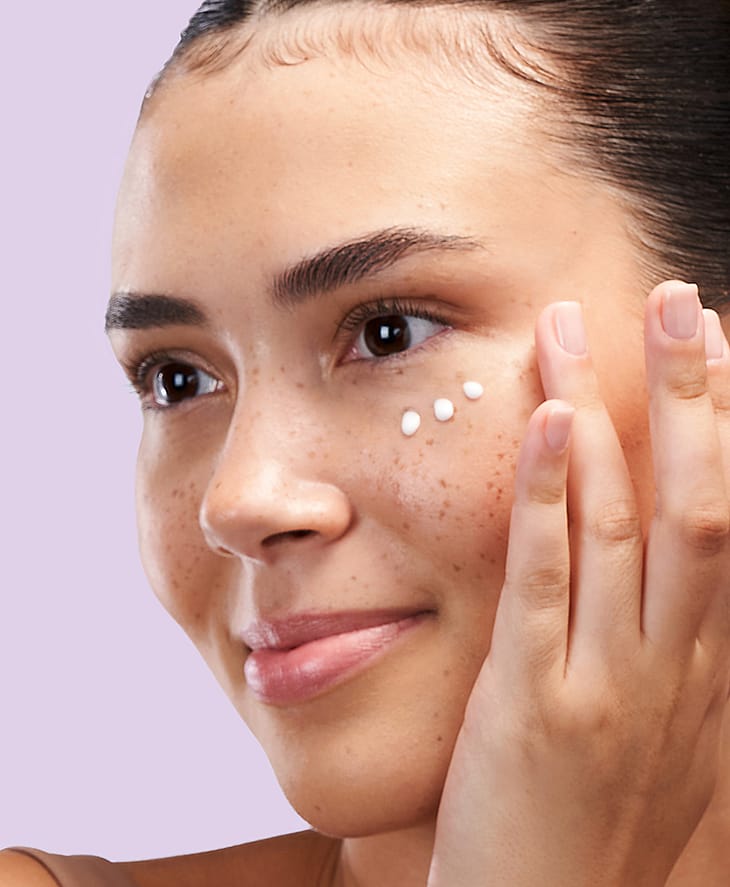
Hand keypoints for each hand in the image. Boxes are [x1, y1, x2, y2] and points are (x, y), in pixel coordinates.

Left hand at [428, 282, 729, 886]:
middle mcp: (677, 665)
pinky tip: (546, 422)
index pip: (727, 524)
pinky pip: (547, 579)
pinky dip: (550, 493)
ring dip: (606, 414)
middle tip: (679, 300)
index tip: (715, 352)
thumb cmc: (585, 829)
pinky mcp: (536, 701)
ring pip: (626, 523)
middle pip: (699, 502)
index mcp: (702, 668)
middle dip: (694, 396)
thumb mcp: (645, 737)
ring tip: (578, 328)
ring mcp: (611, 681)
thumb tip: (645, 572)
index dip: (726, 432)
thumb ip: (653, 653)